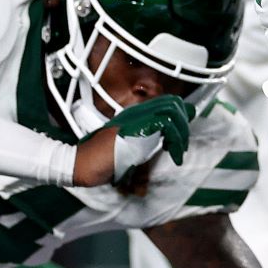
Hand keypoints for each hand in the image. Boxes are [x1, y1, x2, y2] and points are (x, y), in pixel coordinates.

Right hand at [74, 96, 193, 185]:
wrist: (83, 164)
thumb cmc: (102, 160)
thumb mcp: (131, 148)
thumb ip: (147, 142)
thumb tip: (166, 141)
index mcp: (135, 115)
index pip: (166, 103)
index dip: (180, 116)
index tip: (181, 136)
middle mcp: (136, 112)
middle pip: (172, 103)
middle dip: (184, 124)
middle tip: (181, 146)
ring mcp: (136, 118)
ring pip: (172, 111)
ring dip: (181, 133)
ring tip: (178, 151)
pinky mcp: (136, 127)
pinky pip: (166, 124)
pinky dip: (175, 141)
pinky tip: (172, 154)